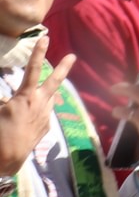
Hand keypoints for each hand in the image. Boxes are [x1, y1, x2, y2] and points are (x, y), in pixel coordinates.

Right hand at [0, 38, 71, 179]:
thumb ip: (5, 100)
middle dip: (64, 68)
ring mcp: (45, 115)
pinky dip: (37, 111)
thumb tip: (7, 97)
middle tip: (73, 56)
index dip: (38, 53)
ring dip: (45, 93)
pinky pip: (43, 113)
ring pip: (49, 98)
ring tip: (36, 95)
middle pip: (54, 81)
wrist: (7, 158)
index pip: (32, 69)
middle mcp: (40, 104)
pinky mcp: (46, 127)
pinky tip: (27, 119)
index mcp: (26, 97)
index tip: (45, 38)